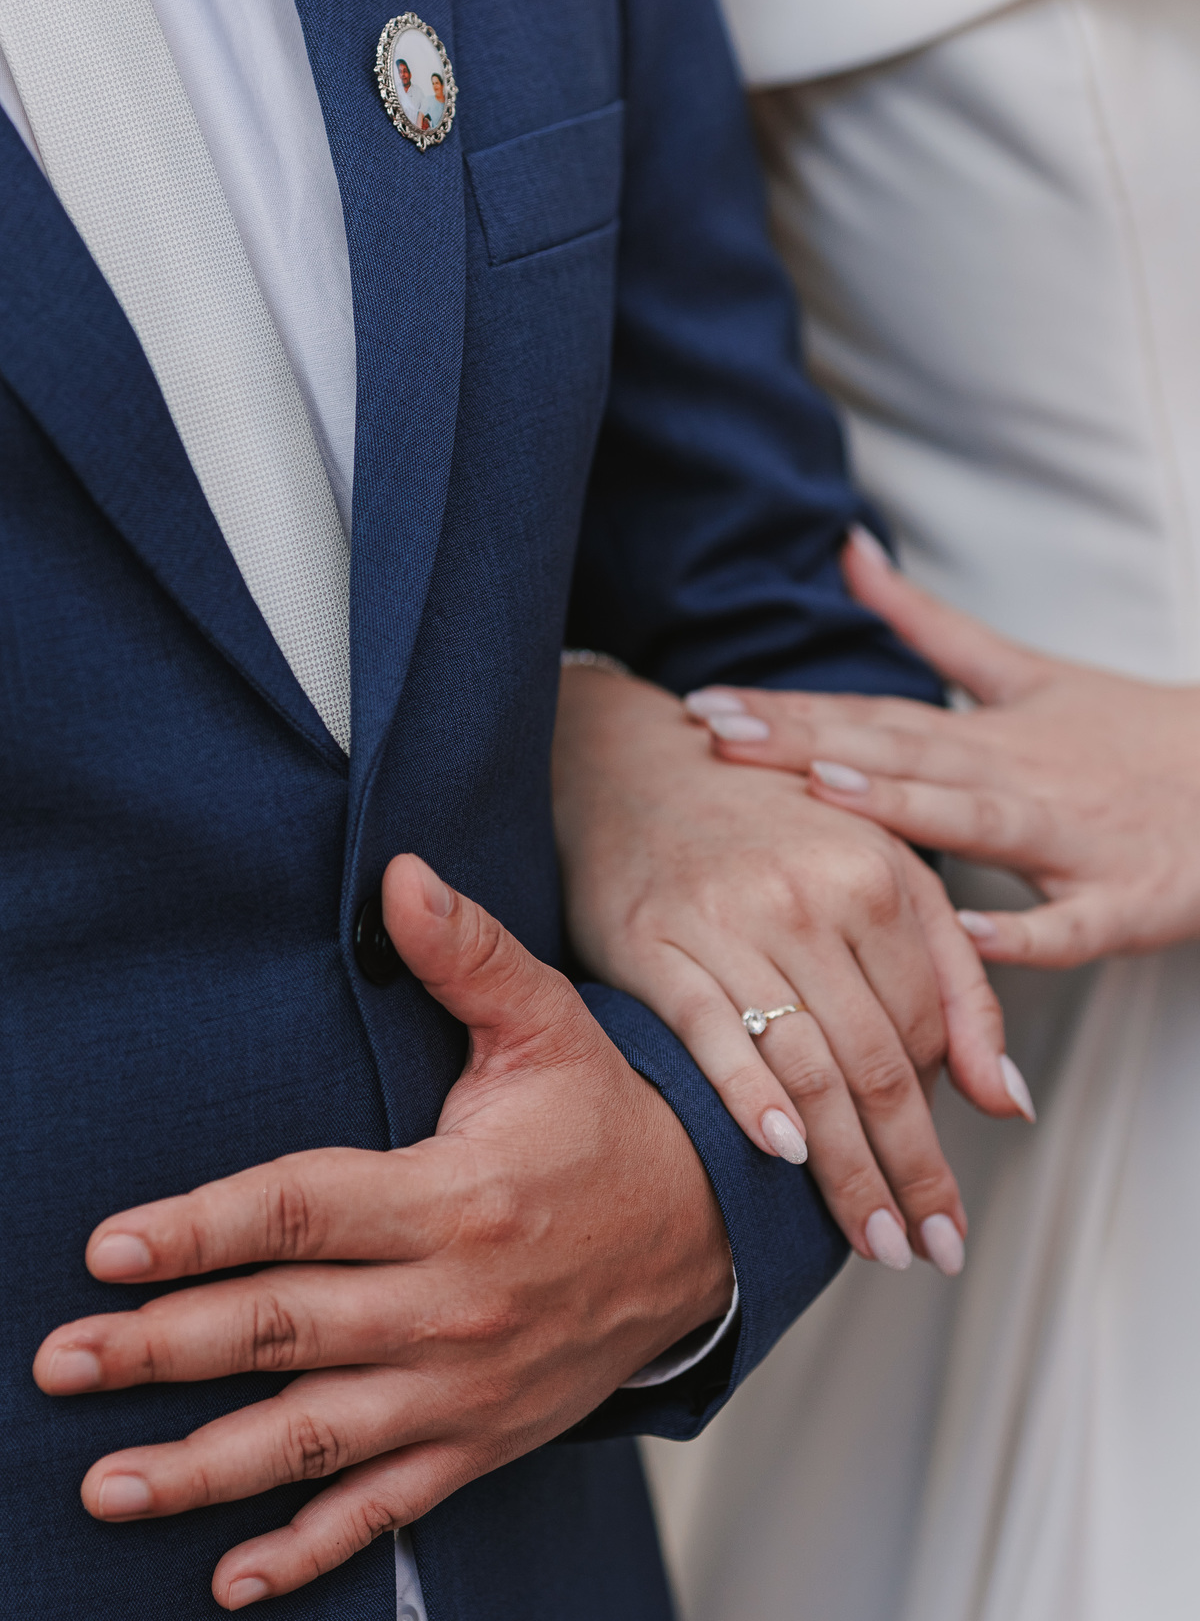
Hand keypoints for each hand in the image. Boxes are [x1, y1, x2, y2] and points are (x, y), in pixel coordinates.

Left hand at [34, 856, 730, 1608]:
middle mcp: (454, 1302)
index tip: (110, 1246)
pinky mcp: (483, 1437)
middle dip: (163, 1347)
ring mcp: (467, 1384)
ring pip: (318, 1436)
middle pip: (287, 1329)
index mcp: (457, 1196)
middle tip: (62, 1362)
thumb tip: (401, 874)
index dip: (202, 1229)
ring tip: (108, 1484)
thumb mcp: (550, 1025)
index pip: (304, 1212)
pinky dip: (310, 1549)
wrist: (711, 1233)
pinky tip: (232, 1575)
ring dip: (206, 1466)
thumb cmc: (612, 1121)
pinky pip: (388, 1507)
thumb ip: (469, 955)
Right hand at [554, 664, 1020, 1278]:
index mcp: (876, 878)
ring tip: (871, 1237)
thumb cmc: (768, 822)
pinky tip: (784, 1154)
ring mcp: (728, 920)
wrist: (635, 762)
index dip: (939, 1126)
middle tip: (926, 1248)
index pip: (923, 1034)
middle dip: (906, 1171)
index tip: (945, 1205)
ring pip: (805, 1063)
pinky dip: (751, 1098)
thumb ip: (954, 982)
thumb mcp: (886, 870)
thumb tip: (1008, 1099)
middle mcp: (808, 899)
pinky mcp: (653, 942)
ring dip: (844, 1166)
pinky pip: (711, 1033)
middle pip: (874, 1063)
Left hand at [694, 526, 1199, 967]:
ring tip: (824, 791)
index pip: (871, 715)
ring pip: (980, 820)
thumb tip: (847, 549)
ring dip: (905, 806)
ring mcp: (1072, 836)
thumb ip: (926, 621)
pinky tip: (968, 929)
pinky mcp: (1125, 898)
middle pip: (904, 754)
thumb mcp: (1022, 668)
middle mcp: (1017, 775)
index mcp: (986, 731)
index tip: (703, 704)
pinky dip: (1024, 930)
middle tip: (719, 736)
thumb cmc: (1122, 732)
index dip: (788, 710)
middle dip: (808, 745)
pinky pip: (1070, 922)